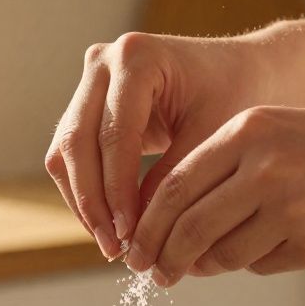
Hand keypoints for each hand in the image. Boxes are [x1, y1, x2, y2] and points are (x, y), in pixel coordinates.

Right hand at [44, 33, 268, 258]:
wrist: (240, 70)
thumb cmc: (235, 95)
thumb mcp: (213, 135)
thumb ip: (174, 177)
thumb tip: (137, 230)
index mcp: (137, 57)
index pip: (115, 135)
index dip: (117, 190)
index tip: (129, 234)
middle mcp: (103, 62)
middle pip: (77, 142)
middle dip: (92, 202)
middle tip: (114, 248)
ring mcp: (89, 83)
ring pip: (64, 153)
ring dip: (83, 203)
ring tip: (111, 245)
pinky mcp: (86, 107)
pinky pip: (70, 157)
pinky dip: (86, 193)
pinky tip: (108, 226)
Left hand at [124, 105, 304, 285]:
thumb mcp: (278, 132)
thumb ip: (224, 170)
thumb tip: (171, 230)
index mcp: (250, 130)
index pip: (175, 186)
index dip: (148, 224)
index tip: (137, 246)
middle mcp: (266, 167)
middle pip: (189, 227)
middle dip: (165, 257)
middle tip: (155, 271)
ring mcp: (292, 209)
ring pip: (223, 254)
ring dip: (207, 265)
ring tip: (204, 263)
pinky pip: (262, 266)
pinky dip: (255, 263)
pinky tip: (271, 245)